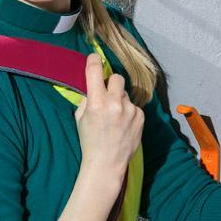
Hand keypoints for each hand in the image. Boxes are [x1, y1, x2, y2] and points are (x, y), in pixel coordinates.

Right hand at [74, 54, 143, 180]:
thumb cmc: (90, 140)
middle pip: (116, 77)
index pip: (95, 70)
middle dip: (111, 83)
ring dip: (120, 100)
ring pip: (125, 93)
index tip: (94, 58)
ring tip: (115, 117)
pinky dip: (128, 111)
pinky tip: (123, 124)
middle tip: (107, 94)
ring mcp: (130, 110)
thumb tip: (94, 84)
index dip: (93, 61)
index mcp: (96, 103)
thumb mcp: (80, 117)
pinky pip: (133, 106)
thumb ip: (87, 98)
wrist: (106, 163)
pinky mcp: (140, 116)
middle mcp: (115, 104)